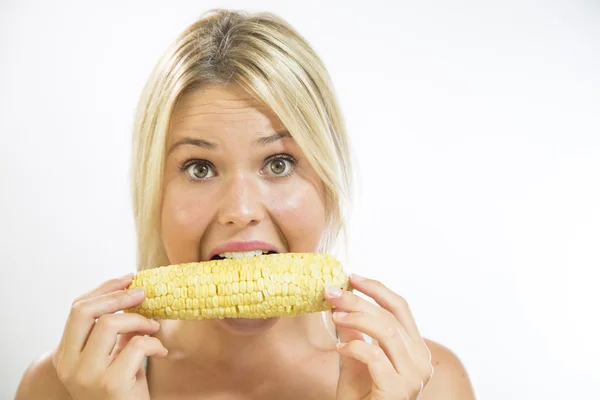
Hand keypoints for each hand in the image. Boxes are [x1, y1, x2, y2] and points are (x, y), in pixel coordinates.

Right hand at [52, 274, 167, 399]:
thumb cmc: (123, 391)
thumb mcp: (112, 357)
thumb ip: (115, 331)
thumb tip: (133, 294)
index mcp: (65, 355)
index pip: (77, 309)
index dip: (104, 289)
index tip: (128, 279)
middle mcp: (69, 365)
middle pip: (85, 311)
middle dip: (118, 296)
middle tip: (143, 293)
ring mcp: (86, 375)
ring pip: (109, 323)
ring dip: (139, 320)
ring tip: (155, 327)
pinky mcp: (110, 383)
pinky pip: (136, 345)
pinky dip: (153, 343)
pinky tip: (160, 352)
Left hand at [325, 274, 433, 399]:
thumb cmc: (361, 399)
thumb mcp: (354, 359)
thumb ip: (353, 333)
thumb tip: (341, 301)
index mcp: (415, 349)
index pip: (401, 308)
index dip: (376, 288)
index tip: (352, 277)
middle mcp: (421, 361)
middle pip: (391, 316)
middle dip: (359, 299)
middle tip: (332, 291)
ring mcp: (413, 377)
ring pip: (386, 331)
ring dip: (355, 317)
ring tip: (333, 315)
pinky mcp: (399, 390)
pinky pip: (375, 356)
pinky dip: (355, 346)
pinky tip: (338, 348)